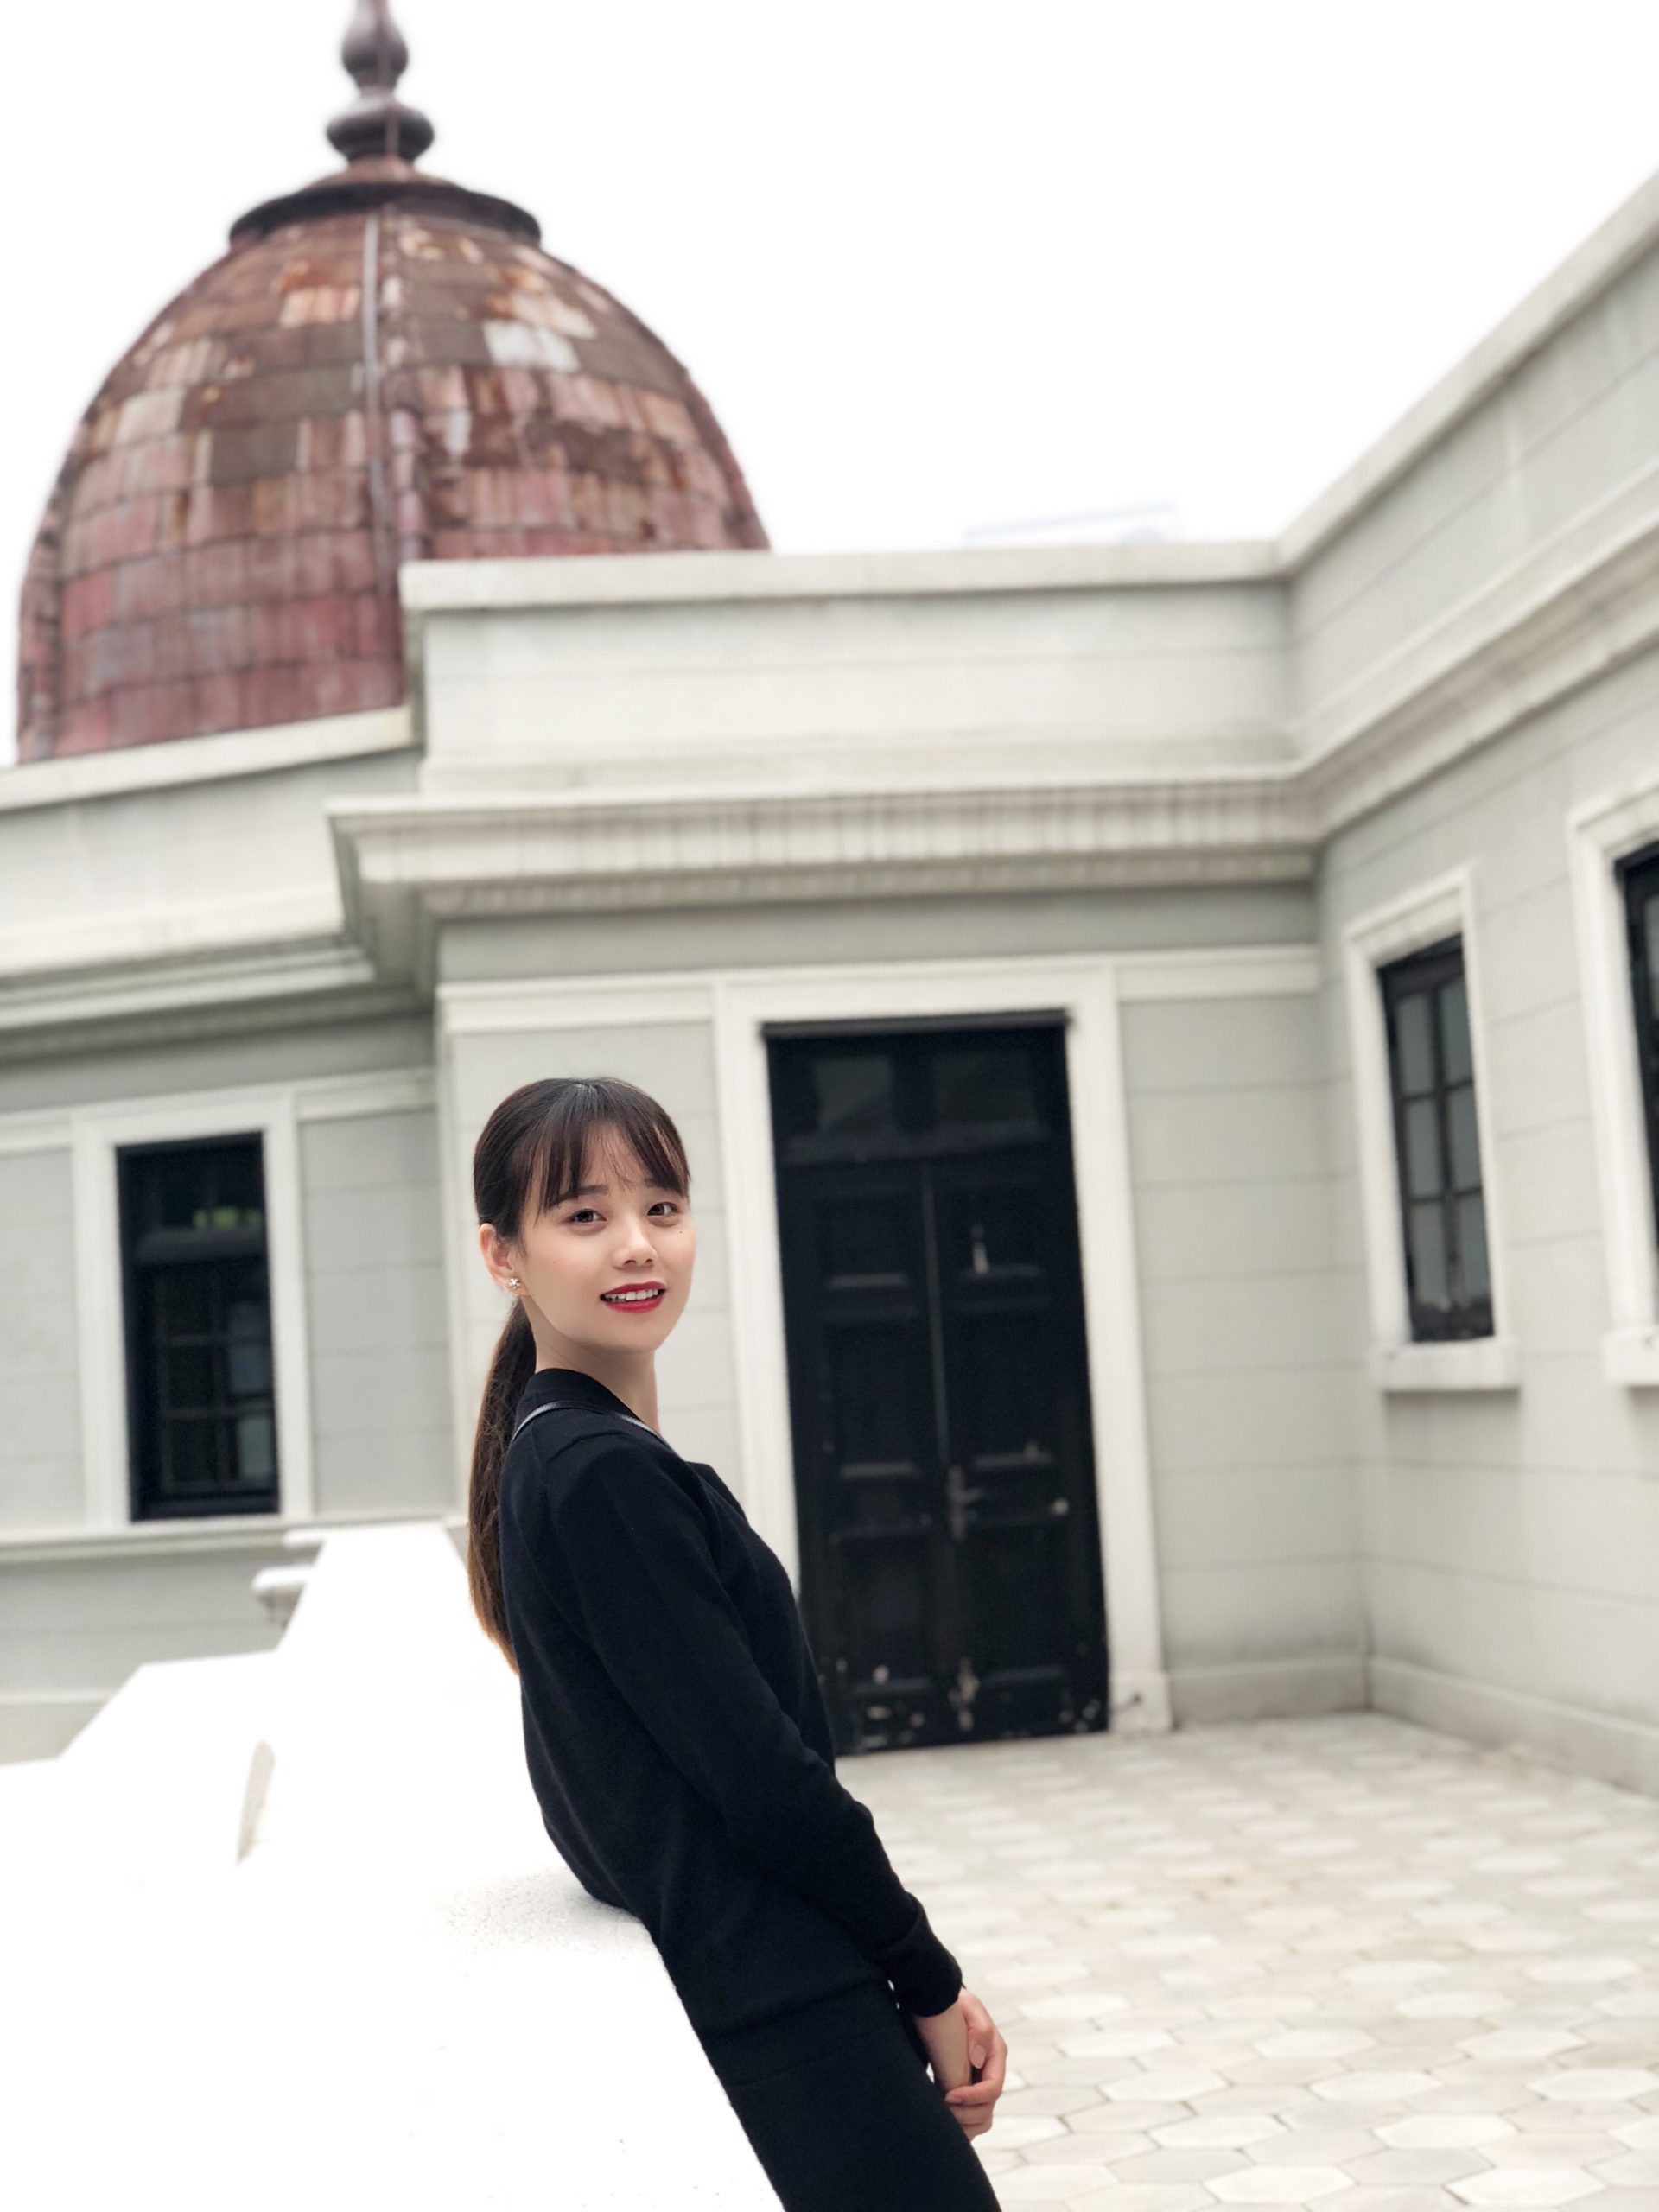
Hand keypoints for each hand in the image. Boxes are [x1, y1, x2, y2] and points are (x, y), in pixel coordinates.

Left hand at [939, 1987, 1006, 2139]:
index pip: (993, 2089)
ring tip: (940, 2116)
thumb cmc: (953, 2002)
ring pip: (981, 2120)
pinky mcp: (965, 2090)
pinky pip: (968, 2119)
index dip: (972, 2098)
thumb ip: (978, 2030)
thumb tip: (979, 2060)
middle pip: (987, 2111)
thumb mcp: (968, 2006)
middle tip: (941, 2107)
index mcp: (996, 2053)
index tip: (948, 2095)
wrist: (938, 2003)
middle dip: (965, 2115)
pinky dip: (958, 2125)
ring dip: (963, 2125)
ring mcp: (978, 2083)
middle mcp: (990, 2072)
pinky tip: (939, 2118)